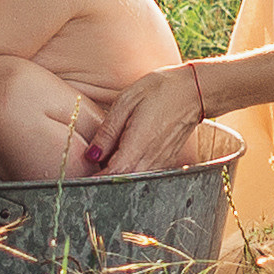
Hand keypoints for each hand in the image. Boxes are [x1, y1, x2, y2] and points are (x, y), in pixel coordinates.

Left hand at [89, 61, 209, 178]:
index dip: (92, 181)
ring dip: (115, 177)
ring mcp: (159, 164)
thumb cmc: (159, 90)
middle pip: (120, 183)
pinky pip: (142, 174)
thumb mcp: (127, 102)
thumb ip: (108, 131)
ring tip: (99, 166)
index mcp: (137, 146)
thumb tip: (91, 155)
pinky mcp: (165, 162)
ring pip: (131, 181)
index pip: (110, 177)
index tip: (78, 179)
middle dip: (101, 182)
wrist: (194, 91)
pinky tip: (120, 158)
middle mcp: (149, 161)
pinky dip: (129, 172)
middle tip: (84, 173)